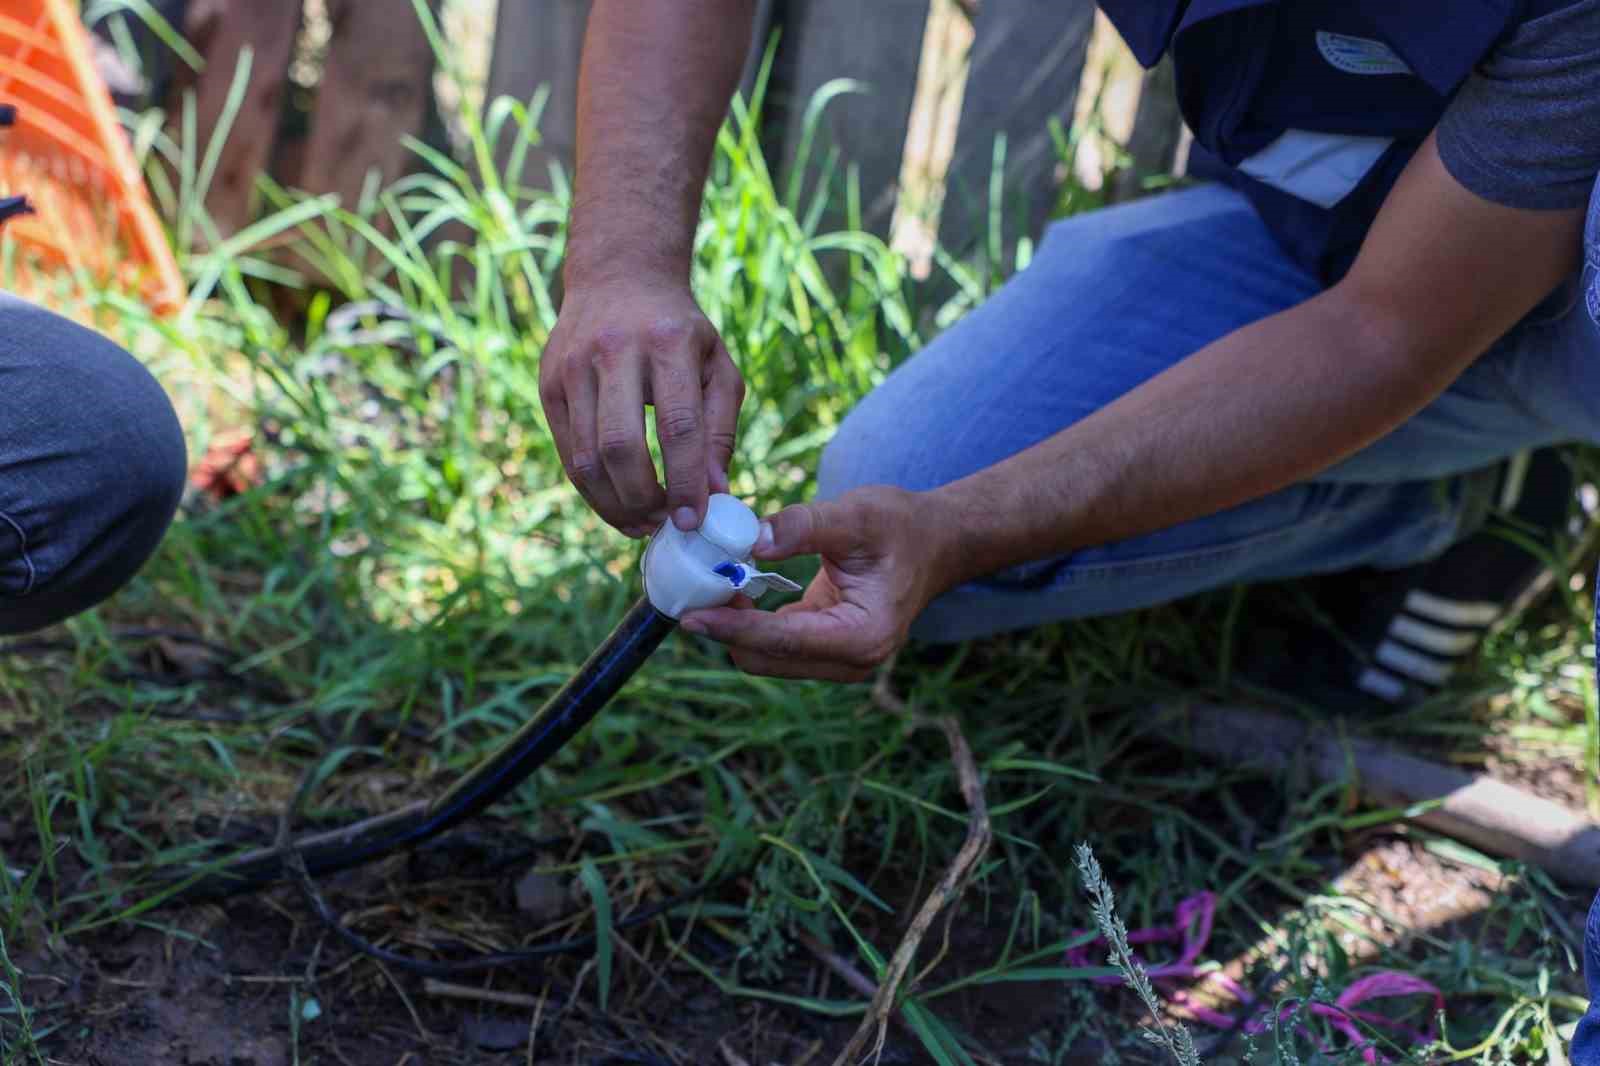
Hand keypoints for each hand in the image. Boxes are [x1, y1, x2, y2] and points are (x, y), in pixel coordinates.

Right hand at [540, 280, 744, 536]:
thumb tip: (715, 492)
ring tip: (641, 524)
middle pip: (621, 446)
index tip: (694, 520)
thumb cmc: (680, 331)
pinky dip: (592, 489)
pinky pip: (567, 452)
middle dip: (643, 499)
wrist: (619, 276)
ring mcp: (573, 366)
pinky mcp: (548, 383)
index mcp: (668, 342)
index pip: (678, 426)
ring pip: (586, 456)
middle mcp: (614, 350)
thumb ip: (720, 429)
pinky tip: (616, 505)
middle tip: (664, 525)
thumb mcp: (718, 365)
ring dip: (615, 504)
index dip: (685, 481)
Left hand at [679, 487, 954, 680]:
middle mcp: (852, 660)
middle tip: (699, 582)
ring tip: (716, 581)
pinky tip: (736, 588)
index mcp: (863, 635)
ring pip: (765, 657)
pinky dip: (750, 622)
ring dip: (735, 626)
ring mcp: (839, 661)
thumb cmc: (901, 527)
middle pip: (766, 659)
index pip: (783, 640)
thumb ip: (804, 527)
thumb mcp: (857, 515)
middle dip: (727, 627)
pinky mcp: (826, 650)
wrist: (934, 543)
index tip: (690, 616)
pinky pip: (775, 645)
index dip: (732, 628)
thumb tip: (751, 539)